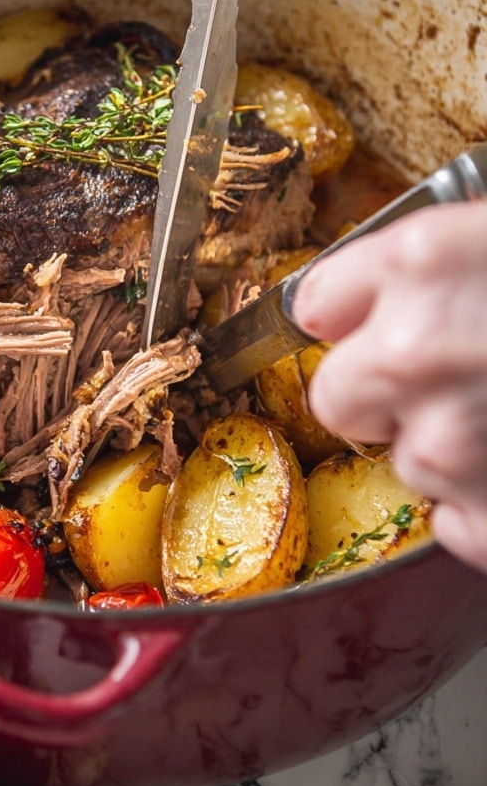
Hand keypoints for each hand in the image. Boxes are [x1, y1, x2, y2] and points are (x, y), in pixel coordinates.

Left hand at [291, 201, 486, 574]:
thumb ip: (420, 270)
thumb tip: (355, 301)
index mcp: (418, 262)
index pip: (316, 305)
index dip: (351, 320)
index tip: (372, 327)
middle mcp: (409, 351)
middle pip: (339, 398)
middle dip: (383, 396)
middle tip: (455, 382)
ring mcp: (445, 443)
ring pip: (408, 461)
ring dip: (452, 451)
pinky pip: (454, 523)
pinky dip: (483, 509)